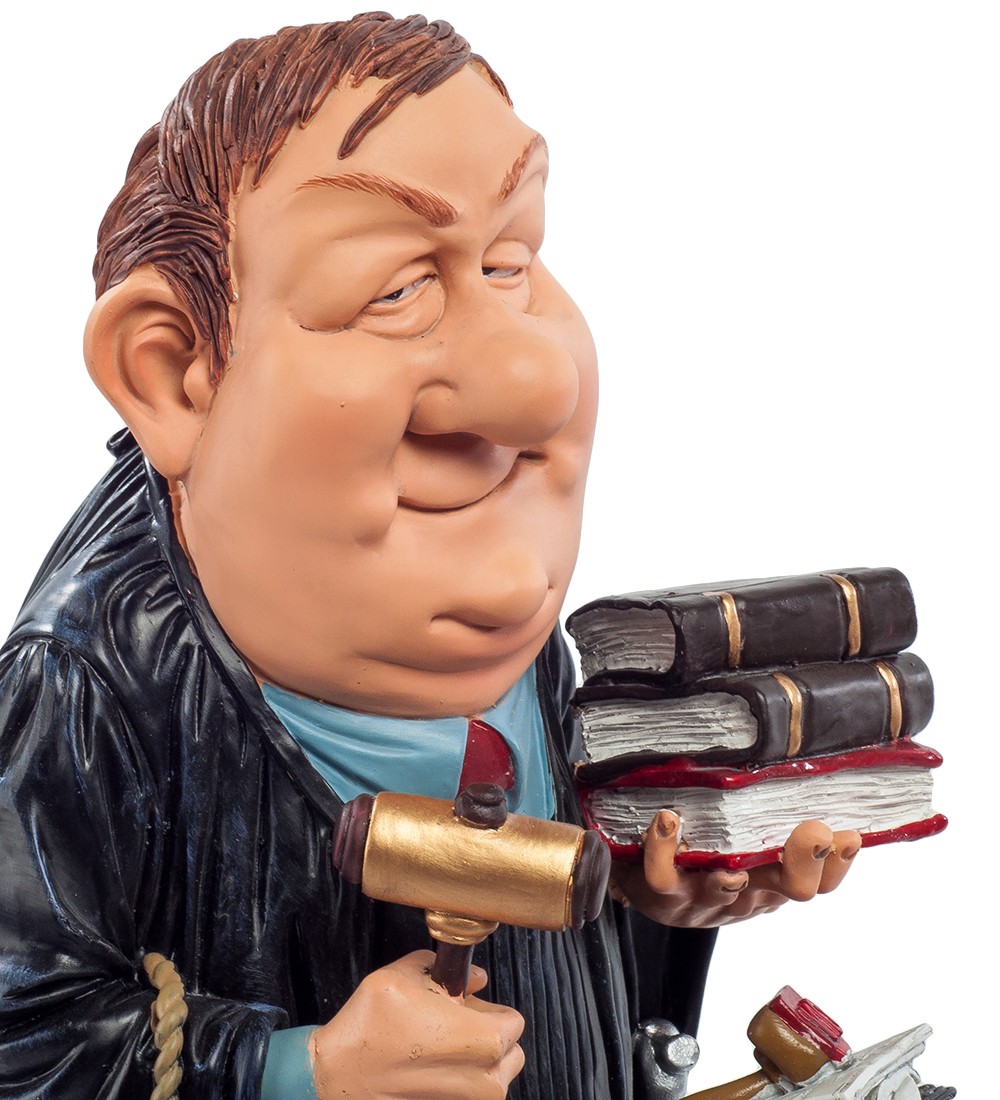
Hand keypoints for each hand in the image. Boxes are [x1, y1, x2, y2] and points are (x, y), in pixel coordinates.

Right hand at [310, 950, 524, 1098]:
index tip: (466, 1008)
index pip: (514, 1021)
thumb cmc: (369, 1029)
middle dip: (485, 1037)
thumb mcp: (402, 976)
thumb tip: (474, 979)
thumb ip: (446, 971)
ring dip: (472, 1062)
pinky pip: (469, 1095)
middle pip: (509, 1051)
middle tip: (450, 1027)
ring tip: (435, 1049)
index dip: (488, 1010)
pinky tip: (426, 1068)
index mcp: (482, 1041)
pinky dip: (455, 1081)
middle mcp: (485, 1081)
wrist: (336, 1077)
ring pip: (492, 1076)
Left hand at [609, 810, 860, 928]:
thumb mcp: (749, 843)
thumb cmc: (705, 857)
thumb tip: (810, 771)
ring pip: (727, 890)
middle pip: (791, 888)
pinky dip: (664, 848)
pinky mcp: (664, 895)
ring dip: (734, 870)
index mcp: (774, 880)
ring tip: (732, 843)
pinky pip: (663, 876)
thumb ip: (775, 817)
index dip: (838, 863)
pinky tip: (668, 820)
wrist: (647, 889)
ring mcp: (705, 898)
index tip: (849, 834)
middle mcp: (747, 894)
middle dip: (805, 860)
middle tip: (814, 831)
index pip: (821, 879)